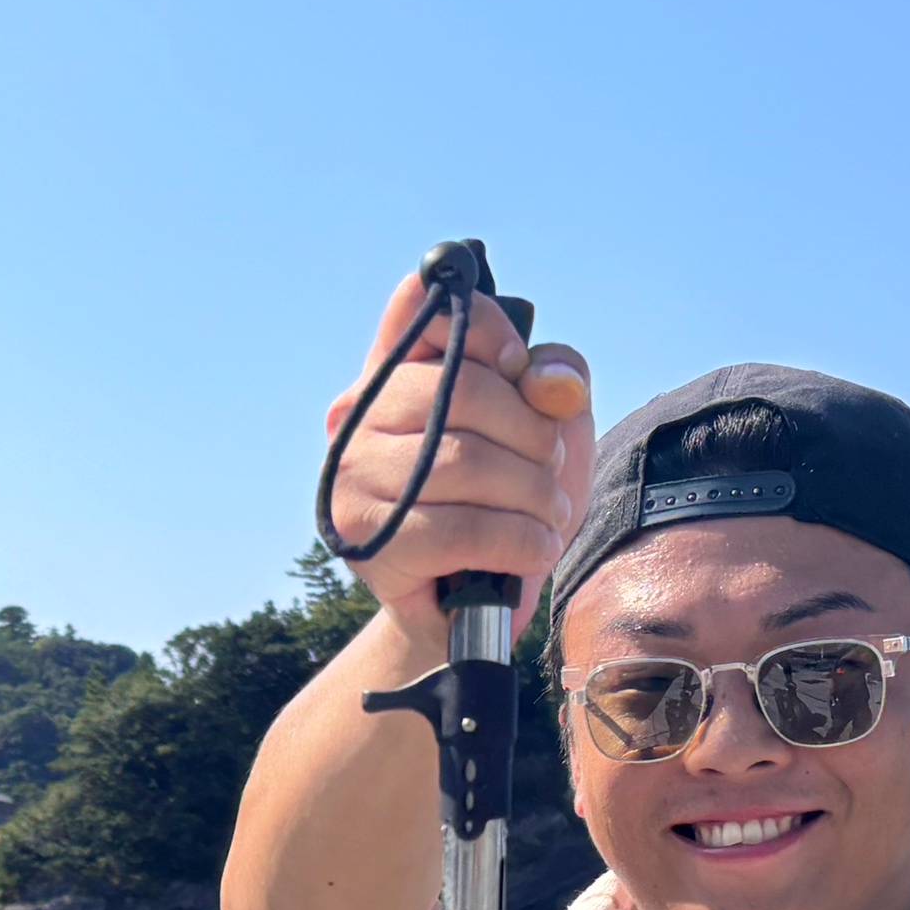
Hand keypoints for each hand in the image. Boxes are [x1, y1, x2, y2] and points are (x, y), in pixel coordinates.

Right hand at [321, 265, 594, 647]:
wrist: (467, 603)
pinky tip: (535, 549)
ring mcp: (354, 479)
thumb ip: (555, 375)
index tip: (522, 371)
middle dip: (533, 433)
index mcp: (392, 371)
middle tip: (551, 469)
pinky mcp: (369, 542)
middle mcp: (358, 417)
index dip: (488, 329)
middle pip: (462, 389)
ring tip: (550, 515)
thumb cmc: (504, 498)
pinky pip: (463, 530)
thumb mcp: (545, 423)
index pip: (422, 307)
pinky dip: (521, 541)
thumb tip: (549, 384)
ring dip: (535, 494)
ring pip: (466, 463)